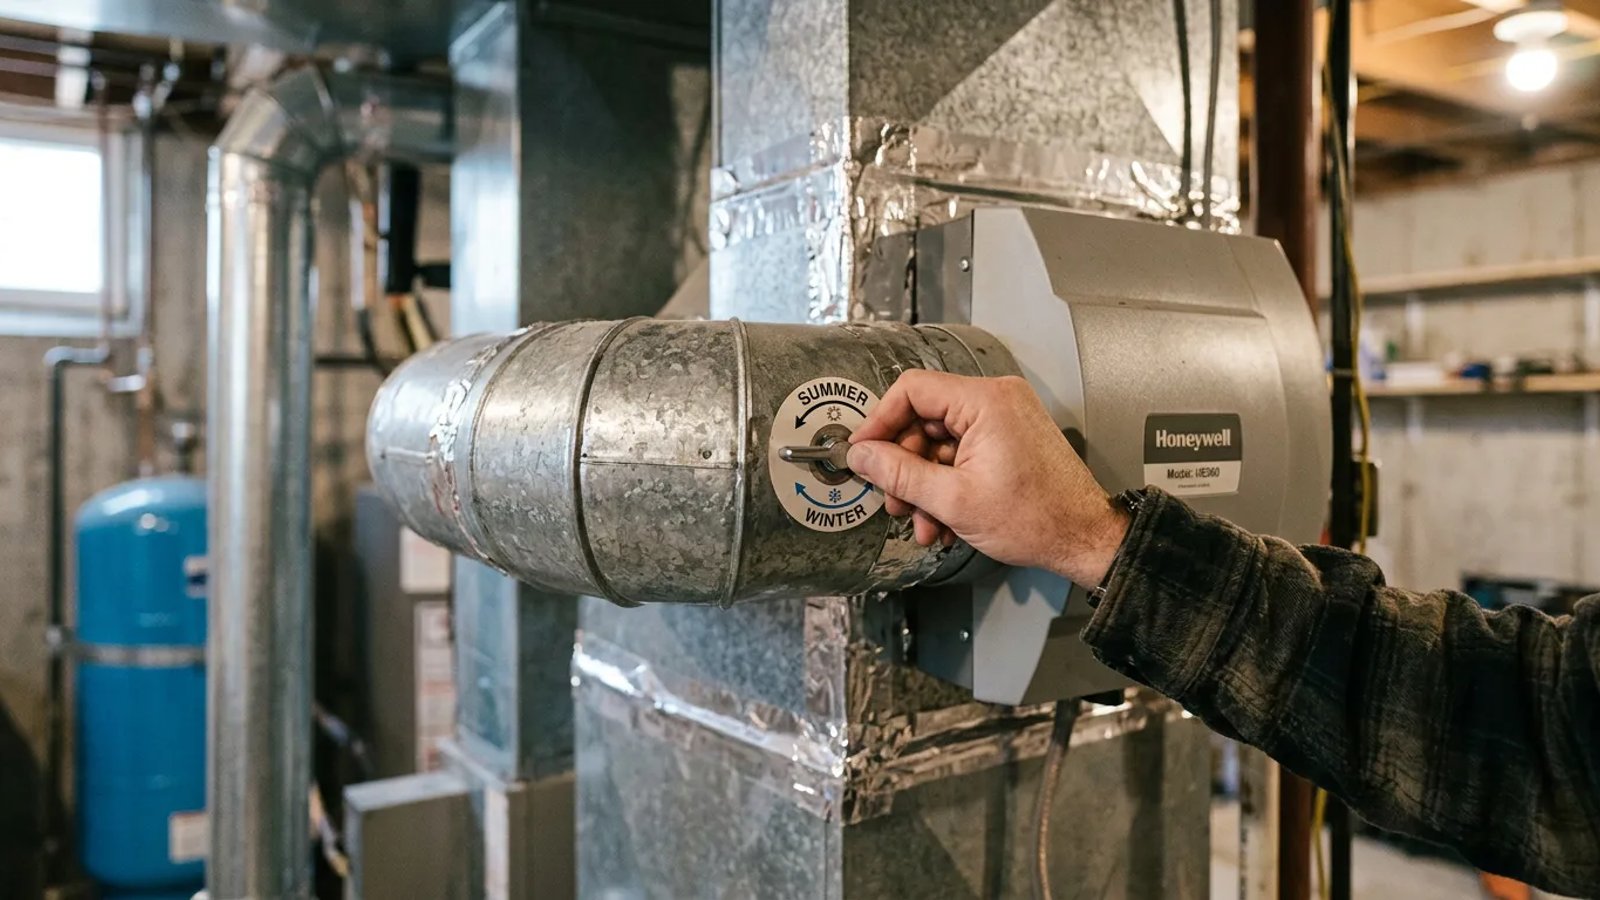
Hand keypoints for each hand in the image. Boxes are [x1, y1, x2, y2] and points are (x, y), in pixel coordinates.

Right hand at [846, 371, 1130, 584]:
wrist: (1084, 538)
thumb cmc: (1037, 519)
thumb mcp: (953, 500)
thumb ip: (899, 474)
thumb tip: (861, 456)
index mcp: (985, 401)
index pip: (912, 390)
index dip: (880, 422)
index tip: (863, 453)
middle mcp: (996, 399)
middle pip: (924, 420)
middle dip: (904, 466)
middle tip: (894, 500)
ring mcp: (1004, 418)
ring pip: (940, 443)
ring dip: (924, 484)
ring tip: (923, 522)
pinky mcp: (1009, 439)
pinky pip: (962, 453)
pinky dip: (947, 484)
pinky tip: (943, 519)